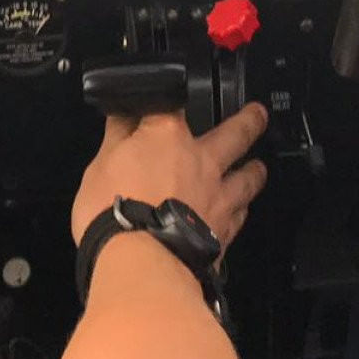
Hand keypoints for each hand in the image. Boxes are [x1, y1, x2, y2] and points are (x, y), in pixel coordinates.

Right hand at [71, 104, 268, 251]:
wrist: (140, 263)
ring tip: (258, 167)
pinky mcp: (222, 234)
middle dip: (249, 121)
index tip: (169, 95)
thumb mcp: (100, 165)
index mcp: (168, 136)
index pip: (174, 101)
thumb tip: (121, 112)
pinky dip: (240, 212)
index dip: (172, 97)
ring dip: (254, 171)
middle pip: (236, 133)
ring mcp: (217, 198)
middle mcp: (202, 161)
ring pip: (248, 178)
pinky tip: (240, 213)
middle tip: (258, 115)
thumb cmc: (113, 211)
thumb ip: (117, 136)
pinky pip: (239, 218)